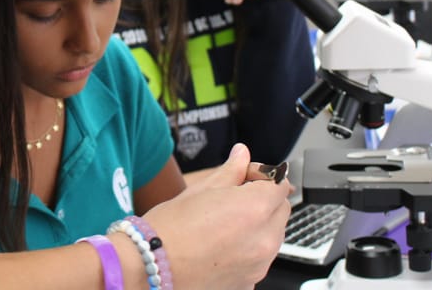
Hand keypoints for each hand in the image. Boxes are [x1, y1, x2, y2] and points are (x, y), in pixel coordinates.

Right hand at [141, 144, 291, 289]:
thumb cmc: (169, 229)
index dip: (262, 175)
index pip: (279, 183)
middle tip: (235, 197)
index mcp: (255, 208)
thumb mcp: (200, 189)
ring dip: (259, 225)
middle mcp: (263, 239)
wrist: (150, 266)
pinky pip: (259, 259)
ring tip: (225, 224)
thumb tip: (241, 155)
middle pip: (281, 209)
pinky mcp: (249, 282)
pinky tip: (222, 246)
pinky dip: (248, 250)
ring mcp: (258, 264)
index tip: (246, 175)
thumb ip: (230, 171)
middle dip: (265, 199)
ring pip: (273, 236)